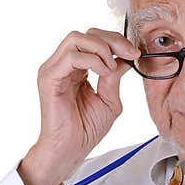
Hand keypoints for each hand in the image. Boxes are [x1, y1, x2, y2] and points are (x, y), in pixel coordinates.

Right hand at [19, 28, 137, 184]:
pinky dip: (92, 60)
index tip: (134, 54)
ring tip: (112, 68)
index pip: (93, 40)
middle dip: (111, 40)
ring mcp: (53, 70)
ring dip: (101, 49)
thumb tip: (125, 58)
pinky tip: (103, 73)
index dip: (115, 42)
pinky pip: (71, 57)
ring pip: (76, 38)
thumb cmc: (85, 130)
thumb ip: (114, 77)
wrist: (70, 150)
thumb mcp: (109, 100)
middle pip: (85, 34)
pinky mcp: (49, 78)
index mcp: (74, 69)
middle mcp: (61, 66)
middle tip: (129, 54)